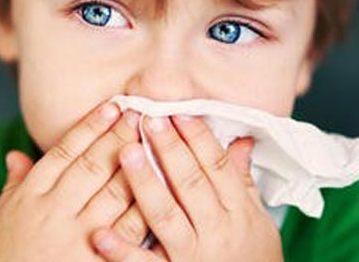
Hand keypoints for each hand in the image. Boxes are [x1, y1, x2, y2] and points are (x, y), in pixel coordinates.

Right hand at [0, 100, 149, 260]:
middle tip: (144, 111)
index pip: (64, 151)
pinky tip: (164, 189)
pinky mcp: (95, 261)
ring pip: (115, 192)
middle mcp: (53, 211)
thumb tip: (16, 154)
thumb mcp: (0, 221)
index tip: (113, 106)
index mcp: (30, 196)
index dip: (90, 126)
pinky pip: (127, 232)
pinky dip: (145, 208)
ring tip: (158, 141)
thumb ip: (13, 186)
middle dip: (121, 135)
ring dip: (139, 164)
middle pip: (94, 164)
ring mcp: (75, 238)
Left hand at [90, 114, 282, 261]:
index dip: (198, 137)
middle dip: (169, 148)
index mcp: (238, 212)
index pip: (217, 166)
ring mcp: (192, 256)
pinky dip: (122, 251)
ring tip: (126, 152)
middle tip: (147, 118)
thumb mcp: (258, 221)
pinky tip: (100, 233)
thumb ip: (243, 182)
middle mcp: (216, 231)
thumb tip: (241, 141)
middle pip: (190, 183)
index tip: (179, 111)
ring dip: (145, 183)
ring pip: (166, 215)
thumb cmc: (253, 260)